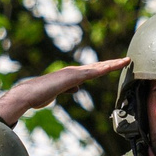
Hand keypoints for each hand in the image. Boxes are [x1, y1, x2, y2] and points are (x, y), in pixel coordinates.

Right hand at [0, 57, 129, 126]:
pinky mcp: (72, 77)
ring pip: (98, 67)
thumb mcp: (58, 92)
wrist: (29, 93)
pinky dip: (102, 69)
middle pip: (98, 66)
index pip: (92, 71)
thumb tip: (77, 88)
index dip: (105, 68)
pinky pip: (91, 73)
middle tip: (127, 60)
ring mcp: (73, 73)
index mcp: (71, 75)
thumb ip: (68, 89)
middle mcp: (74, 71)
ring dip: (112, 64)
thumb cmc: (40, 94)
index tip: (116, 66)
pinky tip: (111, 67)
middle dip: (113, 63)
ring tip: (126, 61)